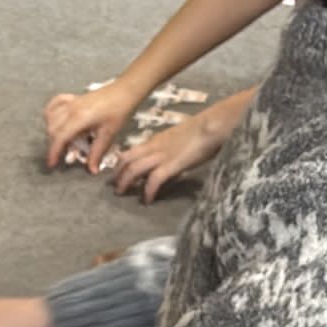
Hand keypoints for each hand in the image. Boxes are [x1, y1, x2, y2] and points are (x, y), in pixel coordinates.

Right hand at [44, 77, 140, 171]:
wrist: (125, 91)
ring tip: (63, 139)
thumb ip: (97, 152)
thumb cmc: (119, 111)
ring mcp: (71, 102)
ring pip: (51, 117)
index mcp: (79, 118)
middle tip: (63, 153)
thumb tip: (92, 170)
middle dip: (54, 143)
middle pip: (52, 128)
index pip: (60, 137)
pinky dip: (52, 113)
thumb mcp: (109, 134)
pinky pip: (55, 104)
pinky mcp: (73, 97)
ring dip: (53, 130)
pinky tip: (56, 120)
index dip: (54, 151)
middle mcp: (71, 109)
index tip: (52, 163)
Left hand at [113, 92, 254, 202]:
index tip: (116, 175)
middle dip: (117, 175)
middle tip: (115, 188)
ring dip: (126, 183)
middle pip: (126, 160)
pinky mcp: (172, 164)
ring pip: (134, 169)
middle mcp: (153, 147)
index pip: (129, 152)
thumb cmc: (200, 132)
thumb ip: (168, 151)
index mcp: (154, 141)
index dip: (119, 165)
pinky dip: (148, 191)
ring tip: (122, 194)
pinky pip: (154, 180)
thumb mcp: (177, 140)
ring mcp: (161, 156)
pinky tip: (148, 200)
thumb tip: (167, 165)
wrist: (211, 125)